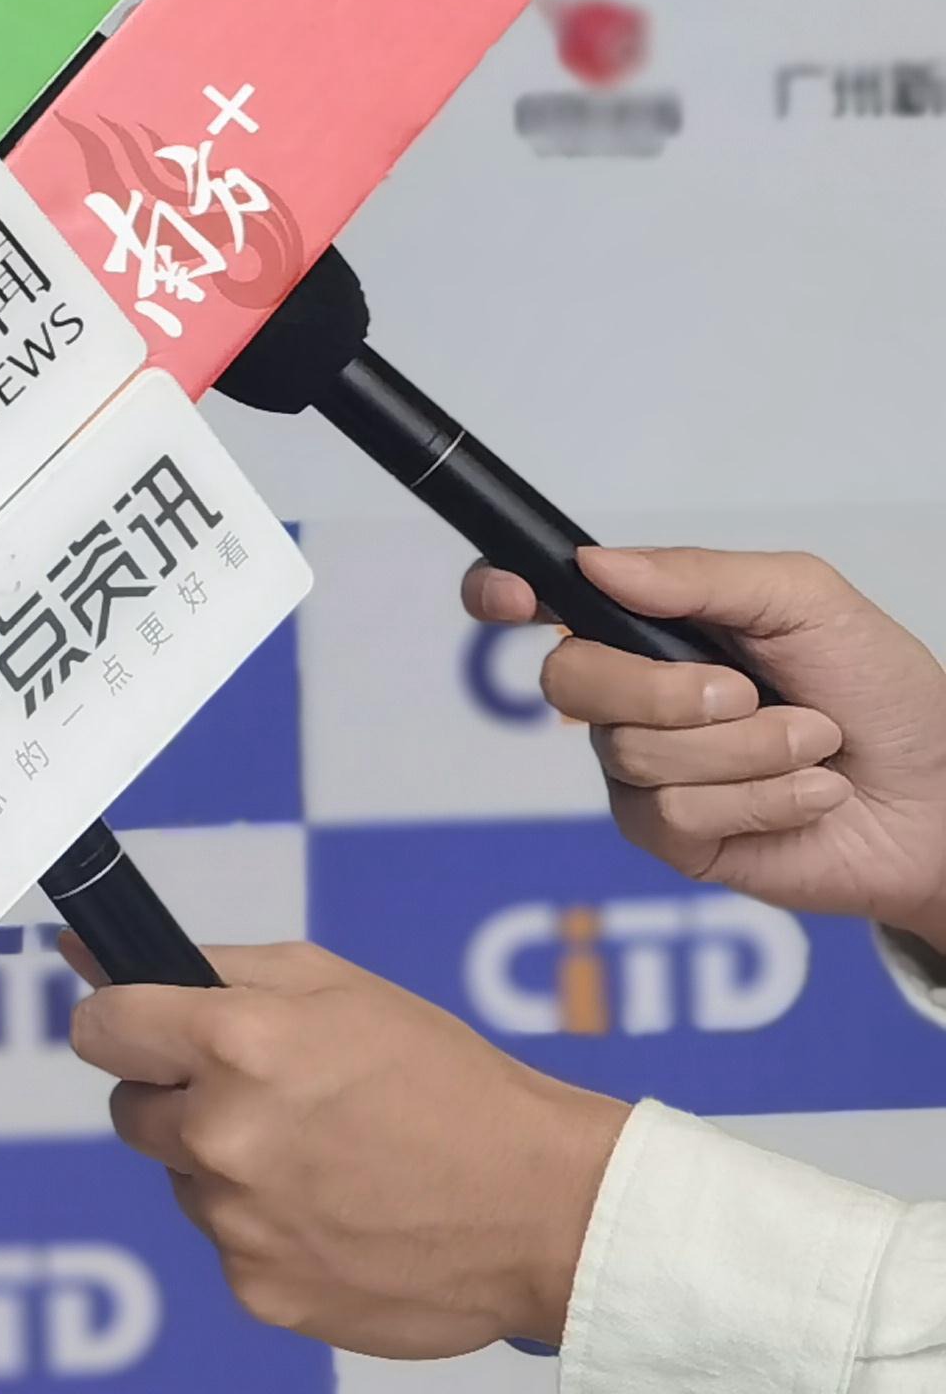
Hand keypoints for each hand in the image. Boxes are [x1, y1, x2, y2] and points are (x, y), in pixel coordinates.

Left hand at [69, 941, 627, 1357]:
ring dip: (231, 1169)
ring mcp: (238, 1221)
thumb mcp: (331, 984)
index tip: (146, 1033)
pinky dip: (268, 1232)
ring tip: (326, 1162)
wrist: (543, 1207)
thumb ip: (204, 967)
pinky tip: (338, 1215)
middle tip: (273, 1102)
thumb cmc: (445, 1081)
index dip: (124, 1026)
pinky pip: (230, 1246)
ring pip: (185, 1181)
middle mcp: (222, 1134)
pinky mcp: (261, 1290)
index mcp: (234, 1042)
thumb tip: (88, 959)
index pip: (100, 1029)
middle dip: (183, 1101)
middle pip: (135, 1111)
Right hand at [467, 546, 945, 944]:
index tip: (513, 599)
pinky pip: (675, 812)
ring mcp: (647, 768)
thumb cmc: (883, 693)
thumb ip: (701, 576)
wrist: (944, 796)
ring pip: (631, 751)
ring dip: (746, 748)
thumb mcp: (806, 601)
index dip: (500, 592)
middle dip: (664, 689)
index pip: (540, 597)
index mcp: (651, 623)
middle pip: (565, 679)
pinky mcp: (675, 838)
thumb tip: (597, 563)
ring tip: (812, 744)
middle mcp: (633, 694)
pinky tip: (808, 794)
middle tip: (745, 691)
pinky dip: (761, 798)